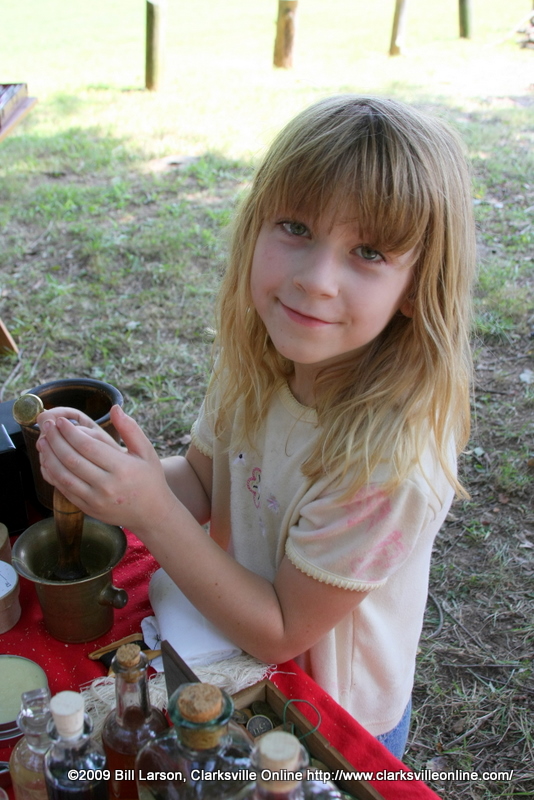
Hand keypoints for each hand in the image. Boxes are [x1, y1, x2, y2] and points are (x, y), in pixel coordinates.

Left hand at [36, 404, 175, 531]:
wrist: (151, 513)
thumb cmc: (149, 478)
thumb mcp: (147, 451)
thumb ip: (131, 429)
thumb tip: (115, 408)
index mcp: (122, 468)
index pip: (88, 446)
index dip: (70, 432)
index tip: (60, 421)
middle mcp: (107, 486)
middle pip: (72, 459)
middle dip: (56, 440)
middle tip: (47, 426)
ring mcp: (95, 500)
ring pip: (64, 476)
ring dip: (49, 457)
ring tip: (43, 441)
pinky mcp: (87, 508)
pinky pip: (64, 490)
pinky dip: (52, 474)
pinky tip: (48, 461)